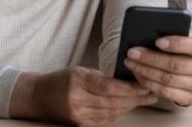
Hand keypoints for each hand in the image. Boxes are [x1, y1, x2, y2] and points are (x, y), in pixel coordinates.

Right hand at [9, 67, 157, 126]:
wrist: (39, 97)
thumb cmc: (61, 79)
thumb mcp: (81, 70)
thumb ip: (102, 76)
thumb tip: (128, 78)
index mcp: (78, 81)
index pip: (109, 86)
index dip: (130, 88)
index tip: (145, 84)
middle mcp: (78, 100)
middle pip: (113, 102)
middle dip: (136, 98)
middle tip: (152, 92)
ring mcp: (79, 115)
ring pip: (112, 113)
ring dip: (131, 106)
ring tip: (145, 99)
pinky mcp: (81, 125)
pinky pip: (105, 120)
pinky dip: (119, 113)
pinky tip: (128, 106)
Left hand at [123, 35, 191, 105]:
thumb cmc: (190, 50)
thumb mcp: (189, 39)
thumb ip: (178, 34)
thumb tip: (153, 32)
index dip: (176, 44)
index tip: (156, 41)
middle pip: (177, 65)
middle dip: (151, 58)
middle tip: (132, 52)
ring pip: (169, 80)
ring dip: (145, 71)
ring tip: (131, 63)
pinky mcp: (191, 99)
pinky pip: (165, 92)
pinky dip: (149, 83)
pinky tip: (139, 75)